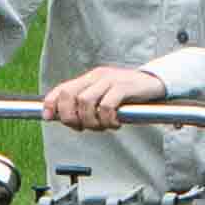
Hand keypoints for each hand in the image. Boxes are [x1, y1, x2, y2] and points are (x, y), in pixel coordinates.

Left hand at [44, 64, 167, 128]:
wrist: (156, 83)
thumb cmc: (130, 96)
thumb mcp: (104, 97)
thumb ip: (86, 105)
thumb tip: (66, 119)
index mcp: (90, 78)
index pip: (62, 88)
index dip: (51, 103)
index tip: (48, 118)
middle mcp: (97, 77)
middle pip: (69, 95)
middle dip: (69, 116)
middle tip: (80, 128)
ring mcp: (110, 80)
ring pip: (86, 102)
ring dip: (90, 121)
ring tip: (101, 127)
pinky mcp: (124, 87)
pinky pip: (107, 106)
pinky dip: (107, 119)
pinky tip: (114, 123)